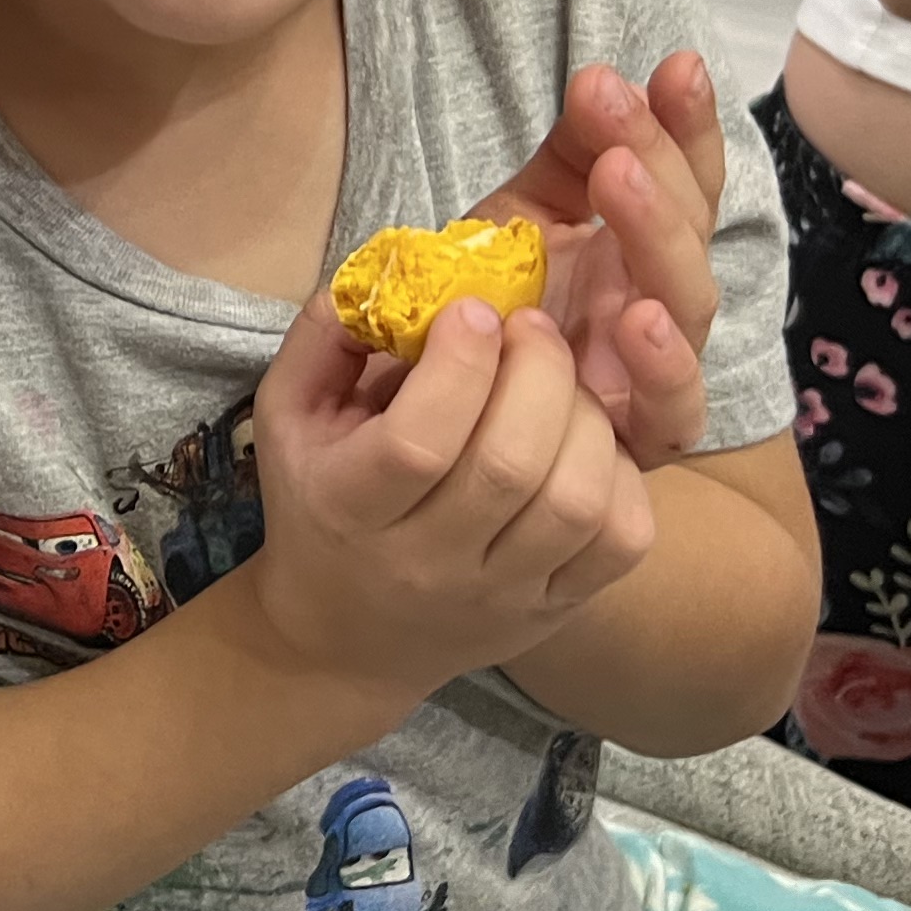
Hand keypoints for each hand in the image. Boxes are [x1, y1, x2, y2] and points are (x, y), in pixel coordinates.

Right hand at [248, 298, 657, 697]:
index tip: (474, 310)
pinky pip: (621, 542)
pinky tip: (589, 443)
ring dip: (584, 417)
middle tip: (531, 326)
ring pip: (575, 502)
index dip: (459, 365)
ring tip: (563, 380)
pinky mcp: (555, 609)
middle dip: (537, 371)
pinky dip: (621, 478)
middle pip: (509, 464)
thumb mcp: (289, 416)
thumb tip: (391, 270)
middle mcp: (427, 562)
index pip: (419, 442)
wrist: (345, 640)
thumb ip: (325, 335)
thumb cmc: (319, 502)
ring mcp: (501, 594)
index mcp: (349, 508)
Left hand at [470, 51, 726, 471]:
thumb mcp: (518, 221)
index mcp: (641, 248)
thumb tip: (603, 79)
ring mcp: (654, 372)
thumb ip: (567, 158)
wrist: (432, 412)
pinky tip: (642, 317)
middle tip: (612, 112)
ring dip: (657, 235)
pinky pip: (672, 409)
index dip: (688, 126)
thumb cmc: (488, 312)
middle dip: (659, 162)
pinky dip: (666, 366)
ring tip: (623, 178)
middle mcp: (661, 304)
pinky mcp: (636, 440)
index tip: (676, 68)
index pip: (687, 178)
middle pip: (689, 230)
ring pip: (688, 304)